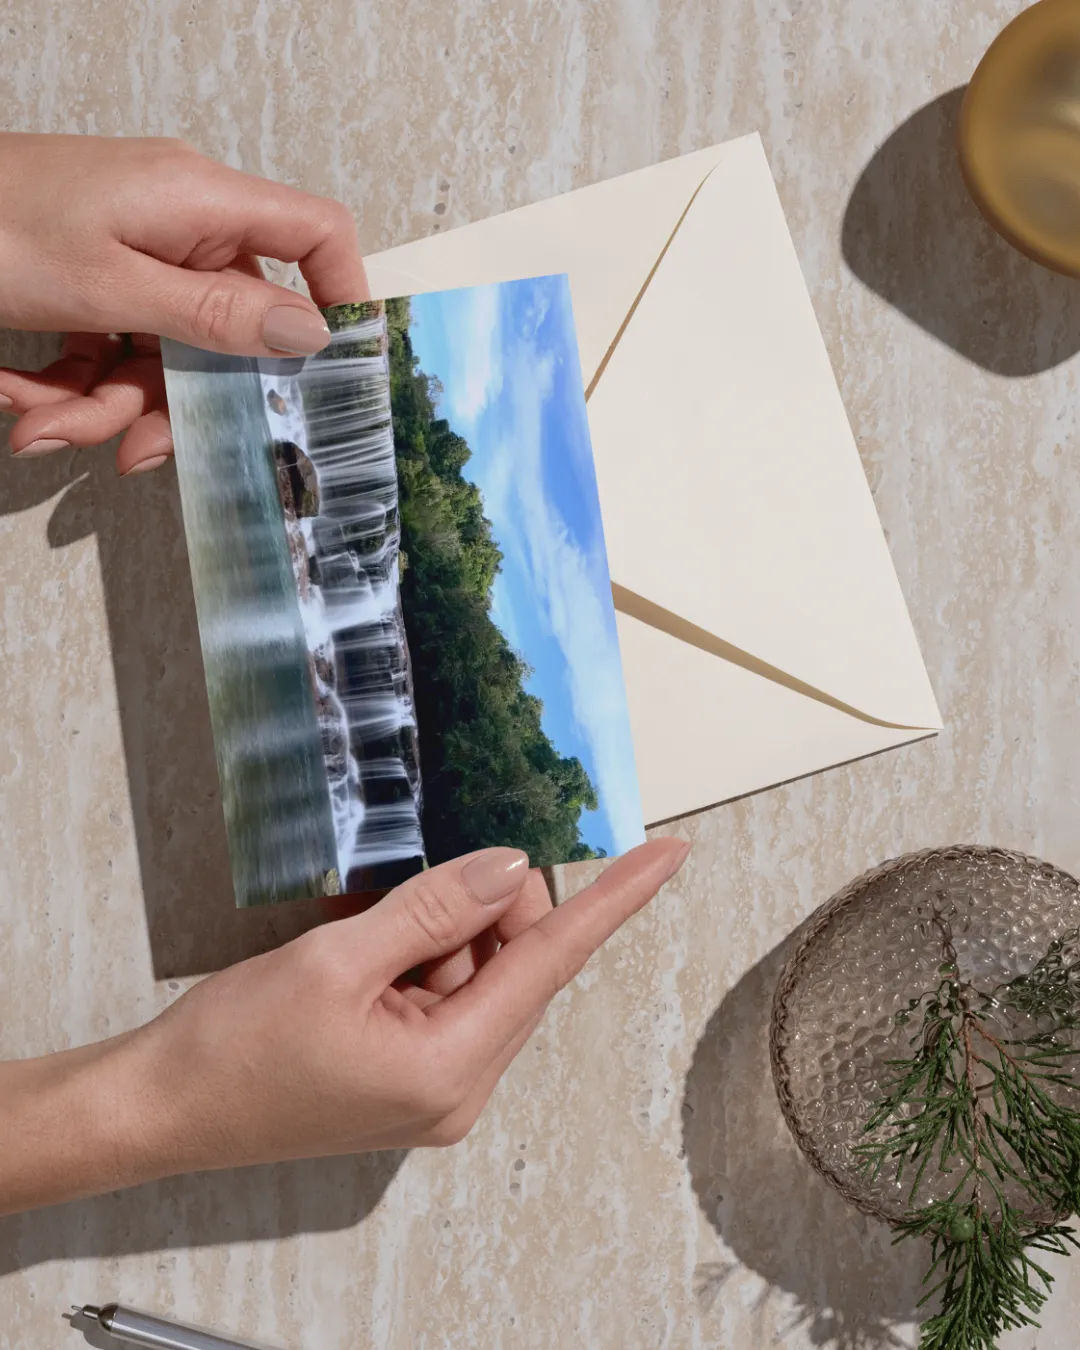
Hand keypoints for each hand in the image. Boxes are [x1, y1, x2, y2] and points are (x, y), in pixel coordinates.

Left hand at [0, 133, 366, 474]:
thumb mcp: (108, 283)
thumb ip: (216, 313)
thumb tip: (310, 333)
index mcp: (198, 202)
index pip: (314, 233)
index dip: (342, 295)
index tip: (337, 370)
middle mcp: (178, 225)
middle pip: (226, 330)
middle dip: (171, 401)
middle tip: (131, 453)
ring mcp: (134, 253)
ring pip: (163, 356)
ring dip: (104, 408)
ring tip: (40, 429)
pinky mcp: (94, 278)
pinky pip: (114, 349)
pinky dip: (72, 388)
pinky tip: (23, 404)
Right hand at [0, 839, 687, 1212]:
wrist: (162, 1107)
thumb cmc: (233, 1047)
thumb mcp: (336, 960)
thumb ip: (435, 908)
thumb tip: (511, 868)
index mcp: (451, 1070)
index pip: (553, 963)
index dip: (614, 900)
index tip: (666, 854)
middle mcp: (459, 1088)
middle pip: (516, 964)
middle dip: (486, 908)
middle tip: (425, 880)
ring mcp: (436, 1088)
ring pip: (480, 973)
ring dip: (443, 931)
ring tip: (366, 934)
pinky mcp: (411, 1077)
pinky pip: (447, 994)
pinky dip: (423, 956)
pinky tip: (367, 951)